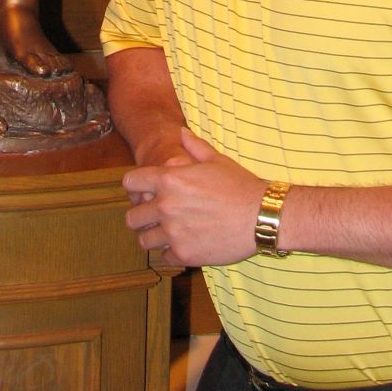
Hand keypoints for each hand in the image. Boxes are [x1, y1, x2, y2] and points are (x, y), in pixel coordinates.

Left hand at [122, 128, 269, 267]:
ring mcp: (173, 232)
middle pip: (131, 218)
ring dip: (153, 238)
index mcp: (169, 180)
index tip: (142, 192)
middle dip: (140, 217)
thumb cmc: (240, 185)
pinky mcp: (184, 254)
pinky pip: (164, 258)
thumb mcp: (216, 160)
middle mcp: (166, 206)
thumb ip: (194, 146)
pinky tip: (183, 245)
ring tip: (166, 234)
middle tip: (152, 219)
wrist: (261, 216)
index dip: (134, 187)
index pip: (130, 183)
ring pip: (144, 241)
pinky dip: (171, 253)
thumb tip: (181, 132)